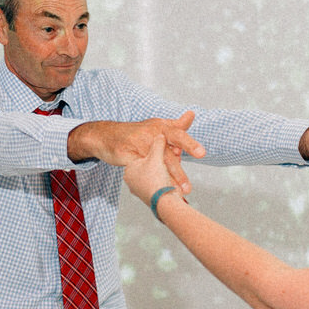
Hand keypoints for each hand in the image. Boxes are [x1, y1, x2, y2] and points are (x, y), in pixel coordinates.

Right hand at [69, 111, 204, 193]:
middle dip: (178, 172)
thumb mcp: (156, 125)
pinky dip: (147, 181)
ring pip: (153, 166)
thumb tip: (192, 114)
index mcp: (160, 127)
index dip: (189, 144)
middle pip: (166, 154)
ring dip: (165, 182)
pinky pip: (139, 171)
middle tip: (187, 188)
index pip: (178, 135)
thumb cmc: (136, 132)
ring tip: (175, 194)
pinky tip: (154, 190)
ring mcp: (136, 145)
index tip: (202, 154)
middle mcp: (149, 135)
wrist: (106, 135)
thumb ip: (176, 124)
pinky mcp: (125, 155)